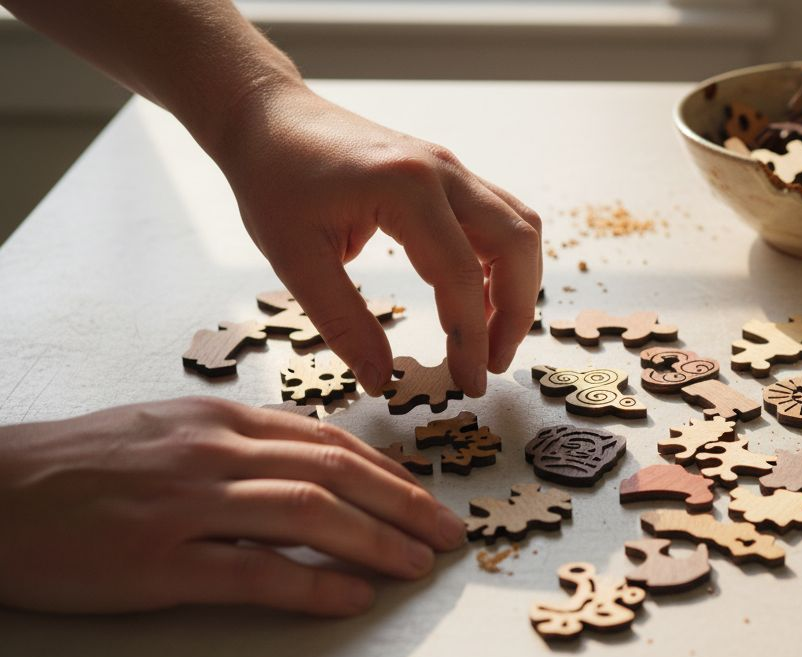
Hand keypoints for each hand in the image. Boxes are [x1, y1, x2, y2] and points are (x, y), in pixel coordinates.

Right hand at [0, 398, 466, 616]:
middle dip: (405, 504)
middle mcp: (213, 452)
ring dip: (378, 541)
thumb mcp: (166, 430)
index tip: (426, 496)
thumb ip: (237, 444)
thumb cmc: (76, 465)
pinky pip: (256, 572)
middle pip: (336, 474)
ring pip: (310, 514)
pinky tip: (353, 599)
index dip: (388, 472)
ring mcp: (187, 505)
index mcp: (218, 420)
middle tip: (448, 534)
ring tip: (419, 565)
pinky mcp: (159, 562)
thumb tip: (307, 466)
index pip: (328, 441)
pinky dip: (314, 587)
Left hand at [210, 80, 541, 396]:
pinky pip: (501, 218)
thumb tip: (378, 379)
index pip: (460, 274)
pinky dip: (503, 262)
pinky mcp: (449, 175)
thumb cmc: (273, 178)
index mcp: (405, 188)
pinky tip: (479, 298)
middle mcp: (442, 172)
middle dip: (515, 312)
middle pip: (516, 244)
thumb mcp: (295, 259)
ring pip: (520, 227)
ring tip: (492, 336)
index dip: (471, 337)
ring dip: (519, 285)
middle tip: (493, 363)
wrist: (269, 117)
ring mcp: (451, 169)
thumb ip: (343, 323)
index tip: (467, 382)